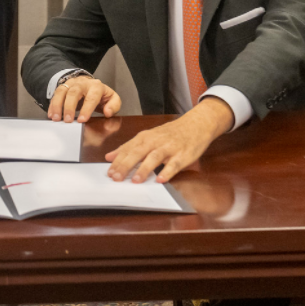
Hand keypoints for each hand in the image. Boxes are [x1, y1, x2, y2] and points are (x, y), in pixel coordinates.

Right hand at [48, 75, 121, 122]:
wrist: (90, 84)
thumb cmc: (100, 95)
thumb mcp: (112, 99)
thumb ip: (114, 106)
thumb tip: (108, 112)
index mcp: (96, 86)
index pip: (92, 97)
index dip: (87, 109)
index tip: (82, 120)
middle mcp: (82, 83)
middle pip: (74, 93)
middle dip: (69, 107)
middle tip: (67, 121)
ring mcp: (71, 84)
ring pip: (62, 92)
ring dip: (58, 106)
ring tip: (56, 118)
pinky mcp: (63, 87)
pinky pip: (55, 94)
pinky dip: (52, 105)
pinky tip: (51, 115)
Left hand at [104, 97, 234, 183]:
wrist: (196, 124)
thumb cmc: (169, 134)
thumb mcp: (147, 137)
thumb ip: (129, 147)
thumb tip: (109, 156)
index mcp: (145, 137)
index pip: (128, 149)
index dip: (118, 161)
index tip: (108, 173)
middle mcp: (155, 141)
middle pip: (138, 152)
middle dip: (126, 165)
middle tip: (116, 178)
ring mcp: (169, 148)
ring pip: (154, 157)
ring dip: (144, 169)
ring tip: (135, 181)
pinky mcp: (183, 155)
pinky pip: (174, 164)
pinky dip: (168, 171)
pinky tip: (161, 180)